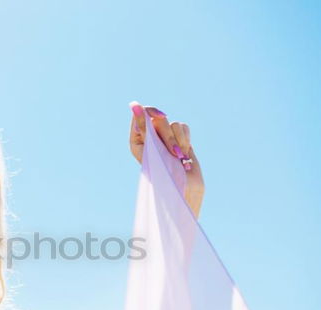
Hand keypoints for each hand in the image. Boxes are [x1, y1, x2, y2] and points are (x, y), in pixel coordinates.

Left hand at [128, 101, 204, 217]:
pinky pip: (183, 127)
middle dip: (168, 134)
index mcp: (137, 142)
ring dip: (179, 140)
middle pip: (158, 118)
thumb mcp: (152, 152)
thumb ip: (145, 128)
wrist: (184, 194)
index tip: (161, 117)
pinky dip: (186, 139)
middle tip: (173, 154)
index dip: (150, 113)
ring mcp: (165, 139)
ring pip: (173, 123)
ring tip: (179, 158)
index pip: (139, 115)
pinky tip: (185, 155)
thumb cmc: (162, 177)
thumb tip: (134, 104)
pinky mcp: (179, 140)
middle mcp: (149, 139)